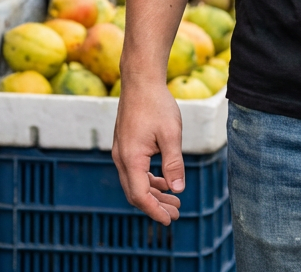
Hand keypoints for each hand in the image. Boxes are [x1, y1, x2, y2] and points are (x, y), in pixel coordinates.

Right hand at [112, 76, 185, 224]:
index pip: (140, 195)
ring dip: (154, 193)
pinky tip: (163, 181)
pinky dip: (149, 180)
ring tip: (174, 201)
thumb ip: (173, 163)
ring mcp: (122, 151)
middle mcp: (121, 158)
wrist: (141, 80)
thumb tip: (178, 190)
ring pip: (135, 182)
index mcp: (131, 158)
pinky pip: (135, 170)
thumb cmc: (157, 105)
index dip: (155, 210)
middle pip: (136, 192)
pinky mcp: (126, 145)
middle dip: (156, 205)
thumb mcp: (171, 134)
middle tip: (176, 214)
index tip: (170, 220)